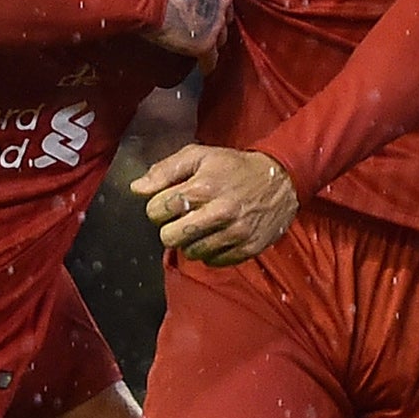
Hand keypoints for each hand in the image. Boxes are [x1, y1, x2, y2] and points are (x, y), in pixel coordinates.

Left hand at [133, 145, 298, 265]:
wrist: (281, 179)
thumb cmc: (233, 166)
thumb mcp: (199, 156)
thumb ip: (165, 170)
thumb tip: (136, 188)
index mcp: (202, 188)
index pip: (156, 210)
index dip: (158, 207)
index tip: (169, 202)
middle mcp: (218, 213)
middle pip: (169, 237)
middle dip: (170, 228)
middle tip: (182, 218)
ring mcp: (234, 233)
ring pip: (190, 252)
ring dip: (191, 240)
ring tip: (202, 225)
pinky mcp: (247, 248)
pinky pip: (213, 262)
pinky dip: (210, 251)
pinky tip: (217, 234)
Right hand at [152, 0, 231, 60]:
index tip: (201, 2)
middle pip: (224, 12)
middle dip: (215, 18)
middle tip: (202, 24)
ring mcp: (216, 20)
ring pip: (221, 36)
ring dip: (212, 40)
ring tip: (200, 45)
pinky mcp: (206, 43)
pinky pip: (211, 59)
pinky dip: (207, 64)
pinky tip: (203, 68)